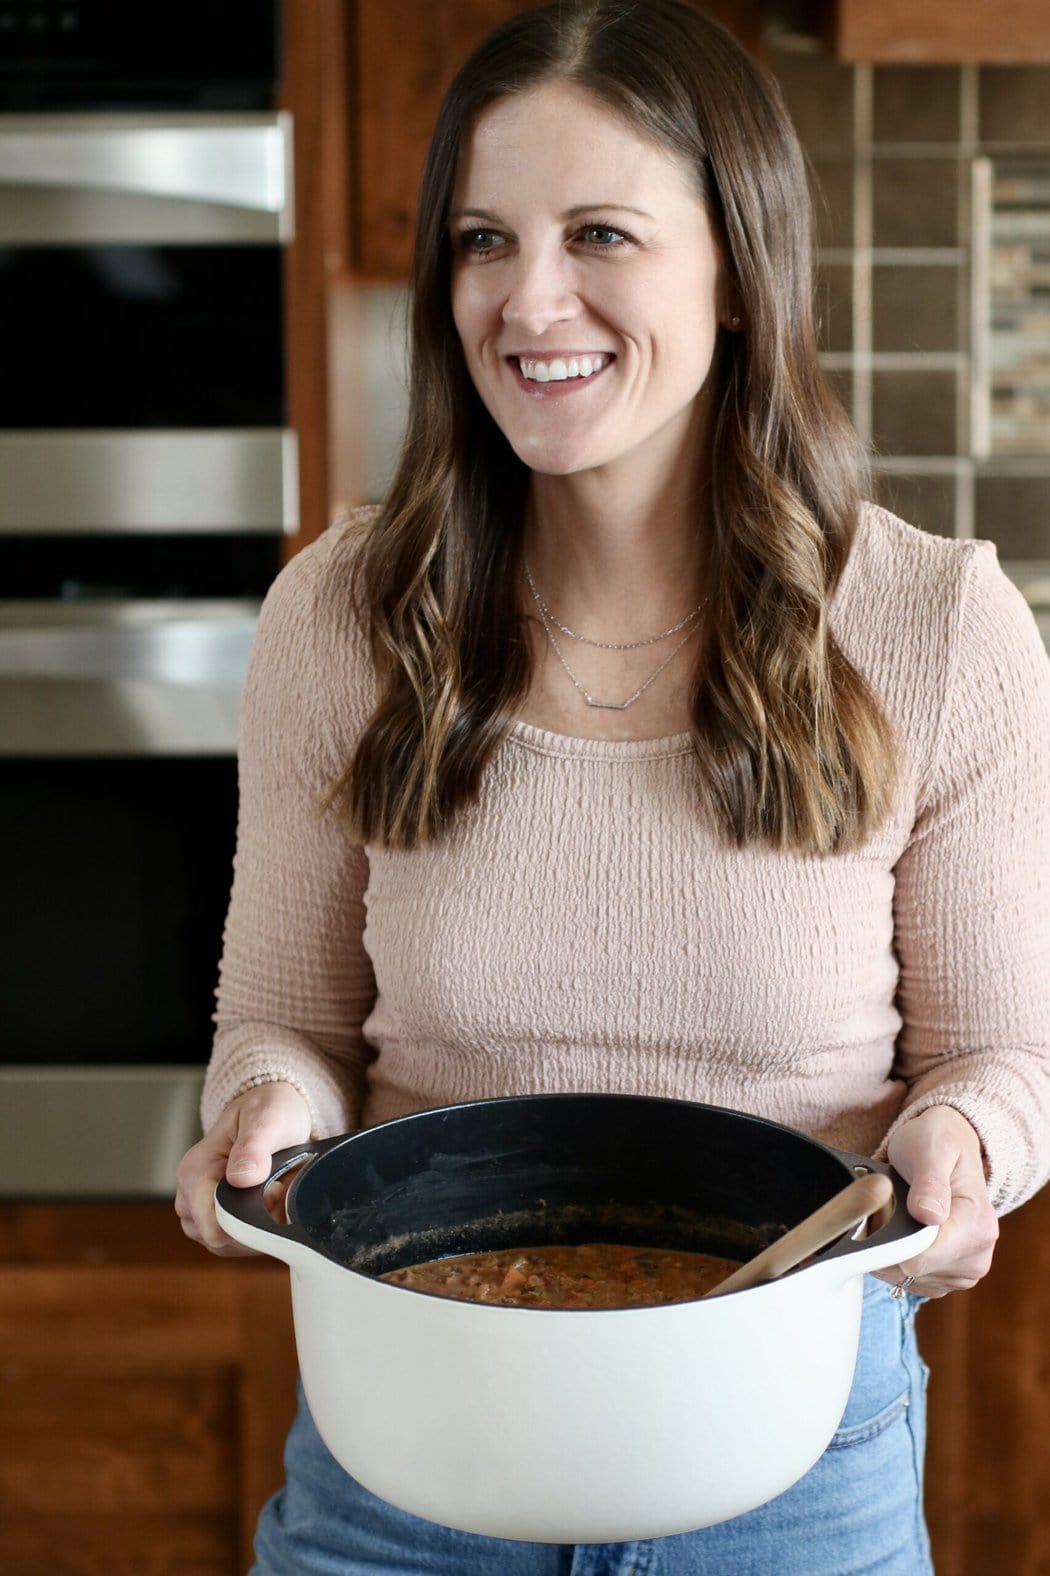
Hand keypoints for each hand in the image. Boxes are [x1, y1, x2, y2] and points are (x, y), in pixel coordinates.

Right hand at [174, 1082, 311, 1255]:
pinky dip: (251, 1231)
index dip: (248, 1224)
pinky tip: (267, 1207)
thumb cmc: (268, 1109)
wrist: (270, 1108)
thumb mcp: (267, 1118)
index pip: (212, 1226)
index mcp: (195, 1170)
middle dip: (252, 1227)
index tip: (275, 1199)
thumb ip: (254, 1147)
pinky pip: (229, 1240)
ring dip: (253, 1230)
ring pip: (222, 1243)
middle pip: (216, 1239)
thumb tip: (240, 1179)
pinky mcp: (211, 1213)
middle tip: (278, 1194)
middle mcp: (189, 1191)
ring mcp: (198, 1205)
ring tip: (273, 1196)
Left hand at [876, 1105, 998, 1297]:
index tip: (877, 1215)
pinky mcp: (950, 1277)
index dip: (889, 1241)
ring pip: (907, 1279)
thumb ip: (929, 1182)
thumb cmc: (938, 1143)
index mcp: (976, 1226)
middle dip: (889, 1243)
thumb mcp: (931, 1149)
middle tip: (887, 1207)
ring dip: (890, 1252)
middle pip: (911, 1272)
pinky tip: (901, 1232)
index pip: (920, 1259)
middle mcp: (977, 1254)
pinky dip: (897, 1261)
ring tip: (896, 1216)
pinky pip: (910, 1282)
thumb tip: (928, 1215)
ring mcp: (965, 1270)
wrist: (950, 1145)